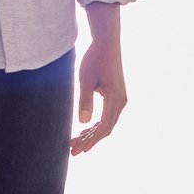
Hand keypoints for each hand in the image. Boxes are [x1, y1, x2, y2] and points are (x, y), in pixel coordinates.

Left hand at [71, 34, 127, 155]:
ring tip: (76, 143)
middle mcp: (121, 101)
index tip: (78, 150)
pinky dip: (96, 125)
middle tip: (73, 151)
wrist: (106, 42)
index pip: (103, 127)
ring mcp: (120, 99)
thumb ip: (85, 101)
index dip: (91, 140)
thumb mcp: (86, 80)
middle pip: (106, 129)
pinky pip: (107, 116)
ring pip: (107, 123)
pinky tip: (85, 129)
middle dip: (89, 141)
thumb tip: (82, 122)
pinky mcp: (116, 95)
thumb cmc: (95, 59)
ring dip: (92, 134)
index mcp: (115, 99)